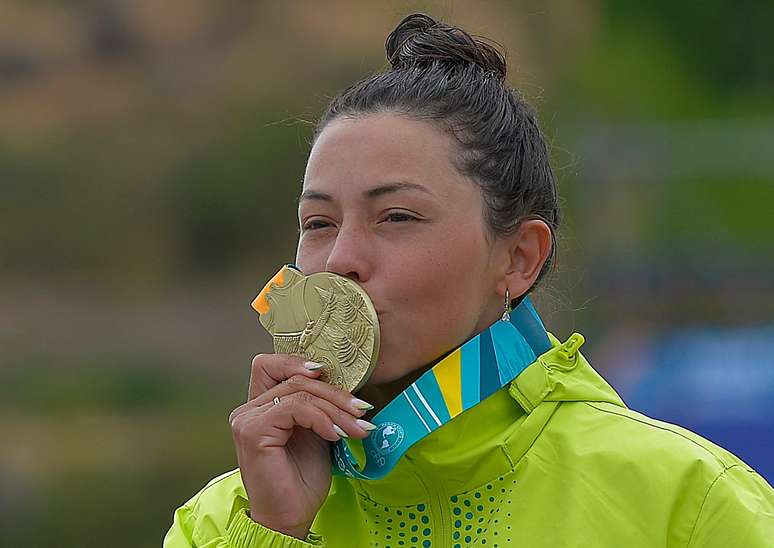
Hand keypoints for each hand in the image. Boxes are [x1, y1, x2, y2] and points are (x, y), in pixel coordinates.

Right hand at [229, 354, 374, 538]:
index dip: (297, 361)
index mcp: (260, 407)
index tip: (330, 372)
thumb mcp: (317, 432)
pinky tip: (336, 434)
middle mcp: (248, 410)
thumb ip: (319, 406)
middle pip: (295, 378)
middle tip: (362, 410)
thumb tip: (347, 384)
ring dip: (335, 408)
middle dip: (335, 393)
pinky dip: (321, 418)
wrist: (291, 517)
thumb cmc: (302, 480)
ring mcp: (247, 419)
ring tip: (357, 427)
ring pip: (298, 392)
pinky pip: (294, 408)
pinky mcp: (253, 432)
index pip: (270, 365)